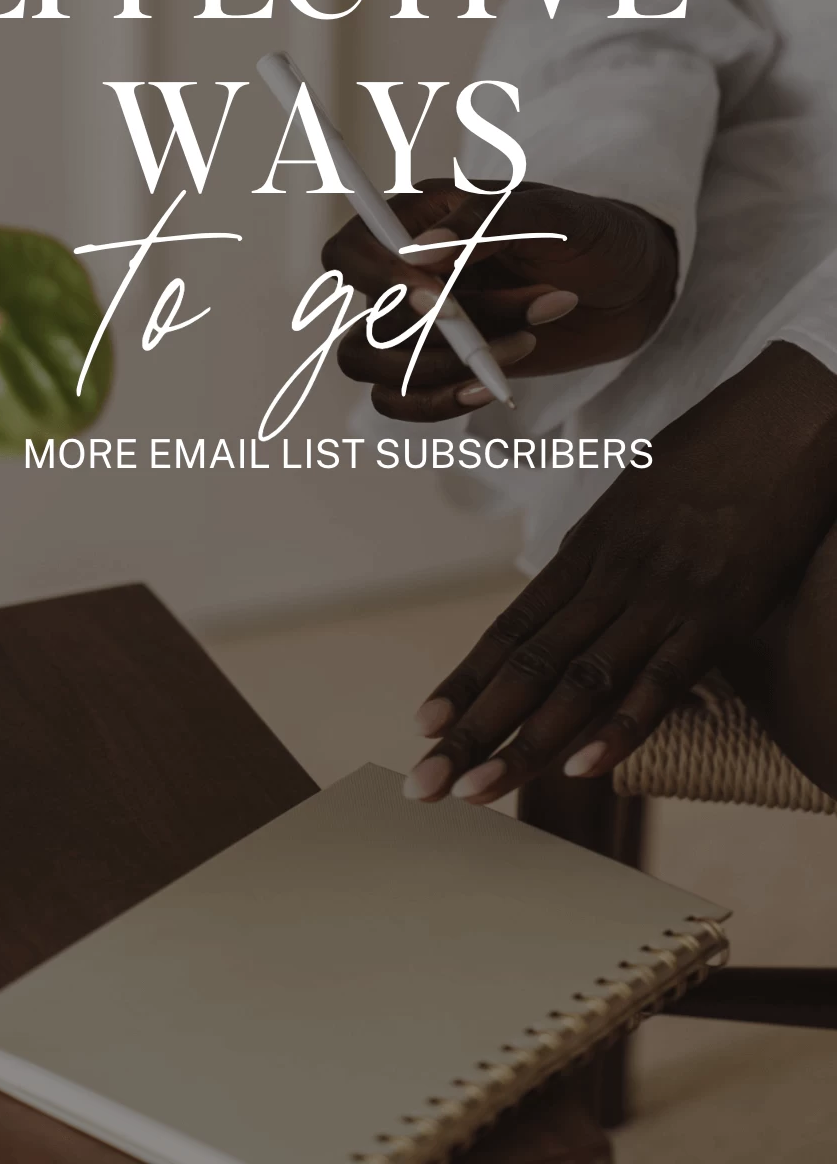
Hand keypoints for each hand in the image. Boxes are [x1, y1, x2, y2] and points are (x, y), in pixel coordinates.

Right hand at [323, 179, 677, 420]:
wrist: (635, 286)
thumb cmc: (592, 233)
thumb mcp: (549, 214)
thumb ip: (483, 225)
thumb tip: (417, 255)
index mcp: (420, 219)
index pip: (352, 250)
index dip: (378, 279)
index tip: (438, 301)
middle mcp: (409, 274)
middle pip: (362, 321)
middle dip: (426, 335)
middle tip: (487, 328)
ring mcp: (423, 326)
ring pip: (376, 366)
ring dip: (443, 366)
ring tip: (524, 339)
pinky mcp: (445, 368)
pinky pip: (403, 401)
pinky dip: (441, 401)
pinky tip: (494, 384)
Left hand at [402, 342, 836, 803]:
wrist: (787, 418)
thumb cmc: (719, 453)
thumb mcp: (644, 498)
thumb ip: (608, 553)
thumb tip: (576, 593)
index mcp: (590, 545)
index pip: (512, 627)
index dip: (466, 681)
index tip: (422, 726)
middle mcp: (613, 572)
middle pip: (529, 662)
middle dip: (472, 727)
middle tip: (424, 785)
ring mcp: (664, 593)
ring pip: (580, 679)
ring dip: (525, 742)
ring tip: (477, 790)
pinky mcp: (719, 610)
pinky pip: (662, 678)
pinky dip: (622, 725)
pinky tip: (584, 767)